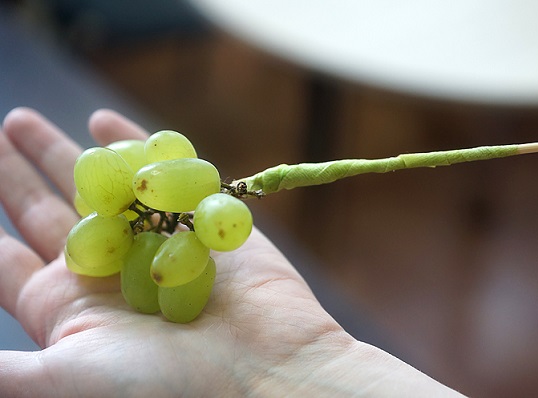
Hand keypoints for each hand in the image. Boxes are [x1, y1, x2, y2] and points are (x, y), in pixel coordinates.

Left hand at [0, 108, 463, 396]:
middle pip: (56, 210)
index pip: (13, 254)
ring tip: (35, 120)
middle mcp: (109, 275)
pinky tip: (109, 122)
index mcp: (69, 310)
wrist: (266, 380)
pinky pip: (166, 178)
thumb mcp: (63, 379)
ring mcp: (158, 246)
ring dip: (74, 154)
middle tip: (12, 122)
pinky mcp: (205, 227)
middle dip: (28, 167)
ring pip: (107, 190)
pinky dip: (140, 148)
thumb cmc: (164, 388)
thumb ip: (9, 371)